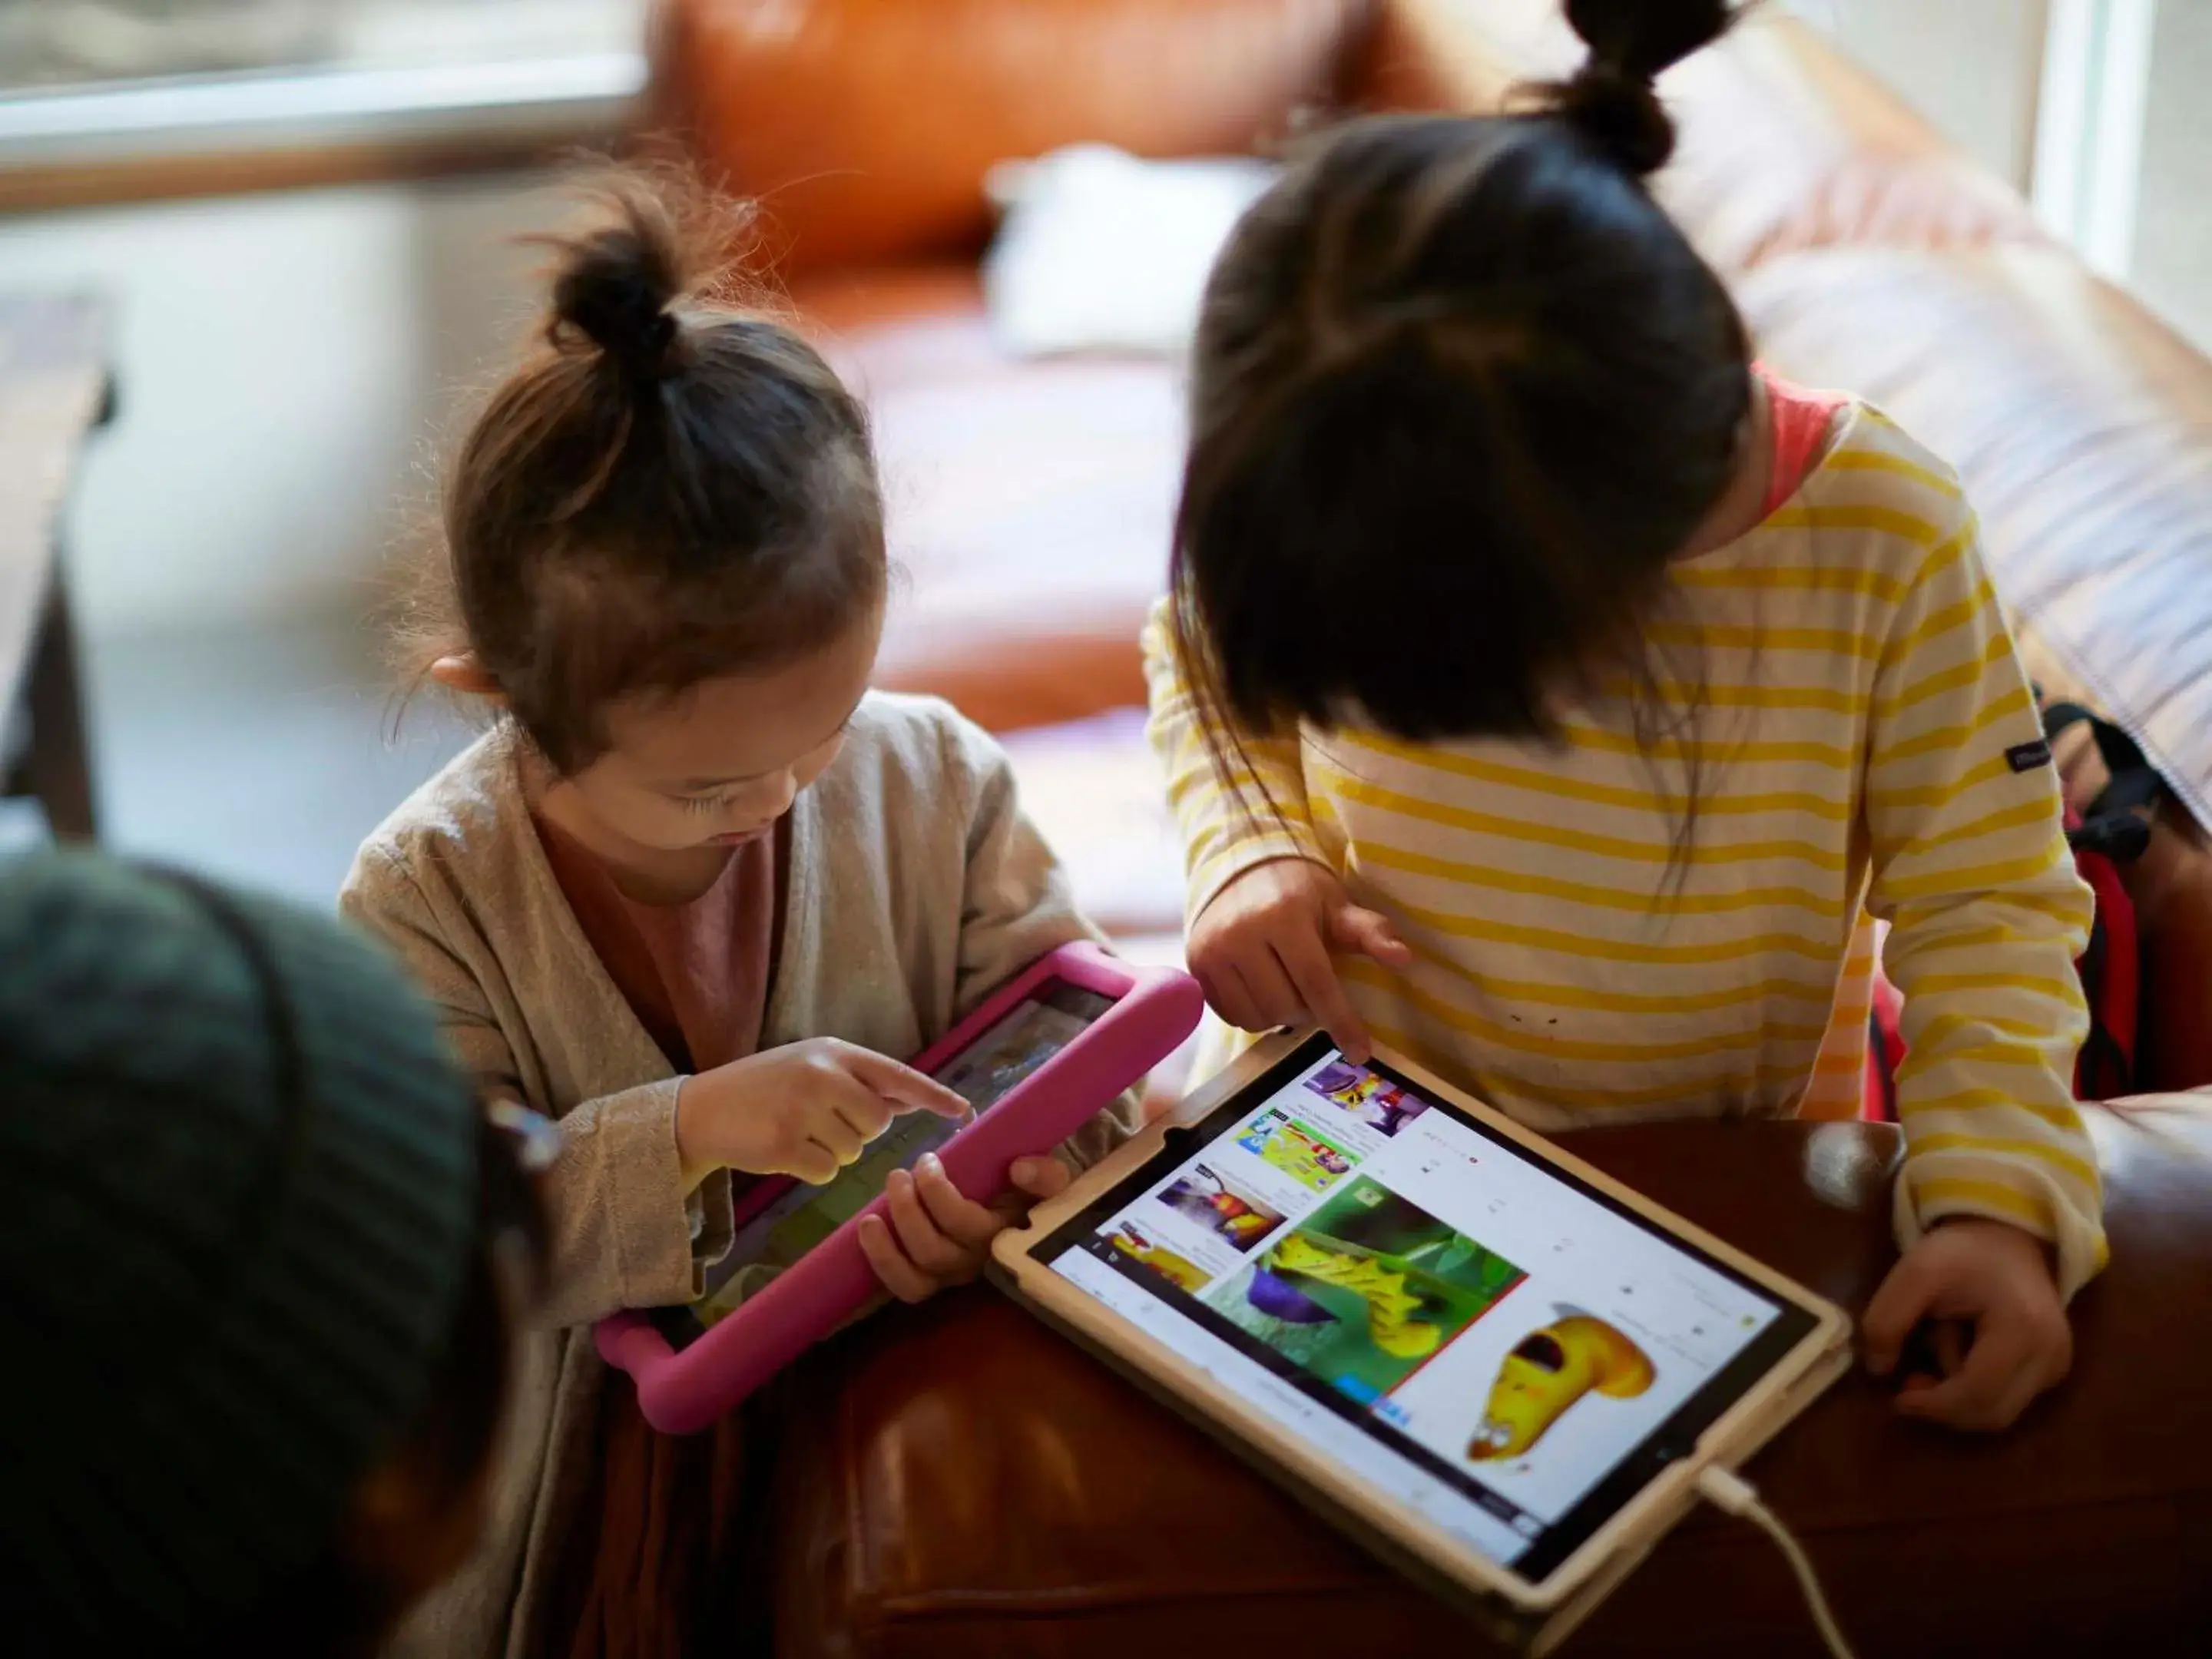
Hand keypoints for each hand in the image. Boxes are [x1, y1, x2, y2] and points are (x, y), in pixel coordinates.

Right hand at [674, 1038, 968, 1185]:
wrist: (701, 1109)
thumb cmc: (763, 1087)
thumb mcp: (811, 1067)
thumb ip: (858, 1081)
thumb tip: (910, 1099)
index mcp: (833, 1052)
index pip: (896, 1074)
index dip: (933, 1095)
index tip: (965, 1111)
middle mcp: (822, 1075)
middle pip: (878, 1121)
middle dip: (859, 1130)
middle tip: (821, 1121)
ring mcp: (802, 1109)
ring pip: (854, 1150)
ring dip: (831, 1150)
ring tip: (795, 1130)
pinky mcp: (784, 1144)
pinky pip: (828, 1171)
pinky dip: (811, 1168)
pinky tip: (784, 1150)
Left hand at [857, 1151, 1072, 1302]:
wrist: (1028, 1208)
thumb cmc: (1031, 1190)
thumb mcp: (1050, 1180)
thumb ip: (1047, 1175)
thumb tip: (1020, 1170)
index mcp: (1002, 1235)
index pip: (964, 1224)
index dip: (937, 1193)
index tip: (927, 1159)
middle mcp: (975, 1262)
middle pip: (933, 1251)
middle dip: (907, 1210)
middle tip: (899, 1174)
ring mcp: (952, 1276)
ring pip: (915, 1278)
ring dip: (886, 1247)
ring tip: (873, 1212)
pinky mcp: (932, 1279)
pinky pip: (905, 1287)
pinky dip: (882, 1264)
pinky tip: (868, 1230)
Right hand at [1187, 857, 1411, 1061]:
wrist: (1239, 866)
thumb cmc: (1297, 890)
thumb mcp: (1336, 905)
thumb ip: (1369, 932)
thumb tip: (1404, 959)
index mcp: (1283, 915)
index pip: (1316, 981)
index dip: (1341, 1020)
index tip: (1360, 1053)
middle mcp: (1241, 933)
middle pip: (1285, 1005)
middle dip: (1308, 1010)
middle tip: (1313, 992)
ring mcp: (1212, 950)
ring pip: (1256, 1017)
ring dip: (1280, 1015)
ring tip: (1287, 988)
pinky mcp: (1195, 965)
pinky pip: (1230, 1015)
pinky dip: (1253, 1013)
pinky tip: (1261, 989)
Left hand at [1861, 1217, 2072, 1430]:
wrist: (2007, 1237)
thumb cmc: (1962, 1252)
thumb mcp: (1914, 1272)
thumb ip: (1888, 1320)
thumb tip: (1879, 1371)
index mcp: (2023, 1330)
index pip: (1978, 1393)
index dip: (1934, 1406)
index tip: (1897, 1398)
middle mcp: (2052, 1357)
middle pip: (1992, 1414)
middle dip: (1945, 1406)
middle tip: (1910, 1382)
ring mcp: (2057, 1366)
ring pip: (2000, 1412)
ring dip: (1958, 1396)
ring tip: (1940, 1346)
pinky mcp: (2052, 1370)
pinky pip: (2008, 1400)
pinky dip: (1976, 1391)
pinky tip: (1960, 1354)